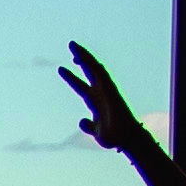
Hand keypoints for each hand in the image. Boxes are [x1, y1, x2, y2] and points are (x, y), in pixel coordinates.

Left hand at [56, 40, 165, 180]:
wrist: (125, 140)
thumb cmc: (113, 137)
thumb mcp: (96, 131)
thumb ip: (88, 126)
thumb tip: (82, 121)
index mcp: (93, 101)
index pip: (80, 85)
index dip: (71, 77)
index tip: (61, 68)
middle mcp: (100, 92)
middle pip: (88, 71)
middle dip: (79, 58)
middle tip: (70, 45)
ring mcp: (106, 90)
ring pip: (94, 69)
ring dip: (85, 57)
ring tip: (74, 47)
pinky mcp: (111, 91)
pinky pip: (102, 76)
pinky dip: (94, 66)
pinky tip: (86, 58)